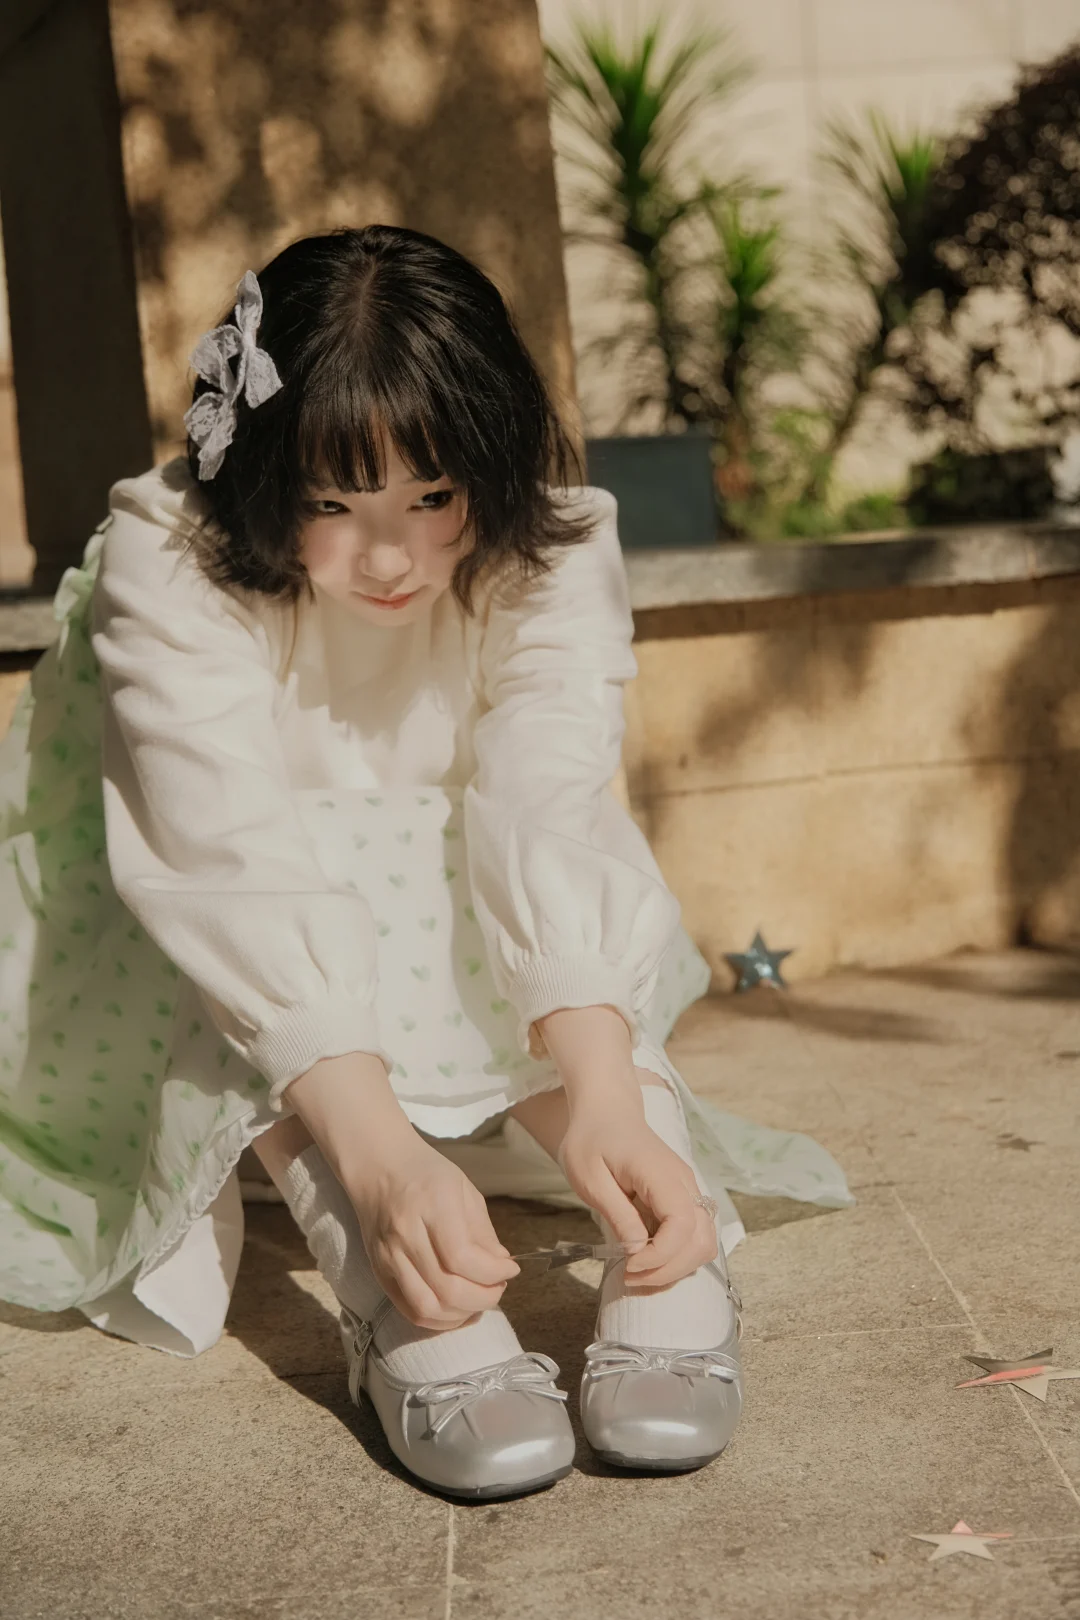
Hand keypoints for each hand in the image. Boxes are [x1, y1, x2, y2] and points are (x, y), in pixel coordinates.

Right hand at [343, 1135, 520, 1331]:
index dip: (494, 1274)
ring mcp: (388, 1256)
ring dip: (461, 1314)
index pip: (463, 1258)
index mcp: (432, 1206)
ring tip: (479, 1300)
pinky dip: (438, 1319)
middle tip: (499, 1288)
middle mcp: (406, 1234)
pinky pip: (409, 1310)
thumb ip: (483, 1232)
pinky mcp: (379, 1271)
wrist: (377, 1165)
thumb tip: (501, 1267)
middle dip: (483, 1298)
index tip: (511, 1270)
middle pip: (447, 1289)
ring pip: (426, 1308)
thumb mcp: (464, 1190)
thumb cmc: (426, 1173)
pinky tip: (456, 1308)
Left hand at [557, 1093, 717, 1289]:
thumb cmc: (592, 1140)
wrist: (606, 1112)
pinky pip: (694, 1235)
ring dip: (676, 1266)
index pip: (682, 1225)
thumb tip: (638, 1251)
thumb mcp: (590, 1178)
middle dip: (669, 1269)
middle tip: (630, 1275)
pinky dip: (677, 1255)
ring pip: (705, 1241)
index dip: (660, 1255)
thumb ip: (617, 1214)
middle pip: (702, 1240)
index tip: (629, 1265)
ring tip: (639, 1271)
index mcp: (661, 1174)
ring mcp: (688, 1191)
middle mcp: (684, 1183)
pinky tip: (647, 1257)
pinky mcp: (683, 1199)